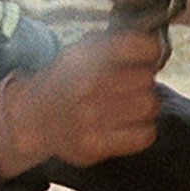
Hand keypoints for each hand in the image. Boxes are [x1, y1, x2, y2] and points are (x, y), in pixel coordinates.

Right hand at [0, 28, 164, 177]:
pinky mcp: (94, 146)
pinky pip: (144, 135)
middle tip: (132, 85)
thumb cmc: (64, 82)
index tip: (147, 56)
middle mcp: (86, 85)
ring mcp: (89, 118)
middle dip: (143, 80)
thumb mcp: (79, 52)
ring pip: (149, 106)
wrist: (32, 119)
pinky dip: (143, 129)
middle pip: (146, 78)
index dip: (149, 51)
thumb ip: (114, 44)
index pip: (140, 47)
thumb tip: (156, 47)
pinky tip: (130, 125)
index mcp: (83, 57)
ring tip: (131, 104)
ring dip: (145, 104)